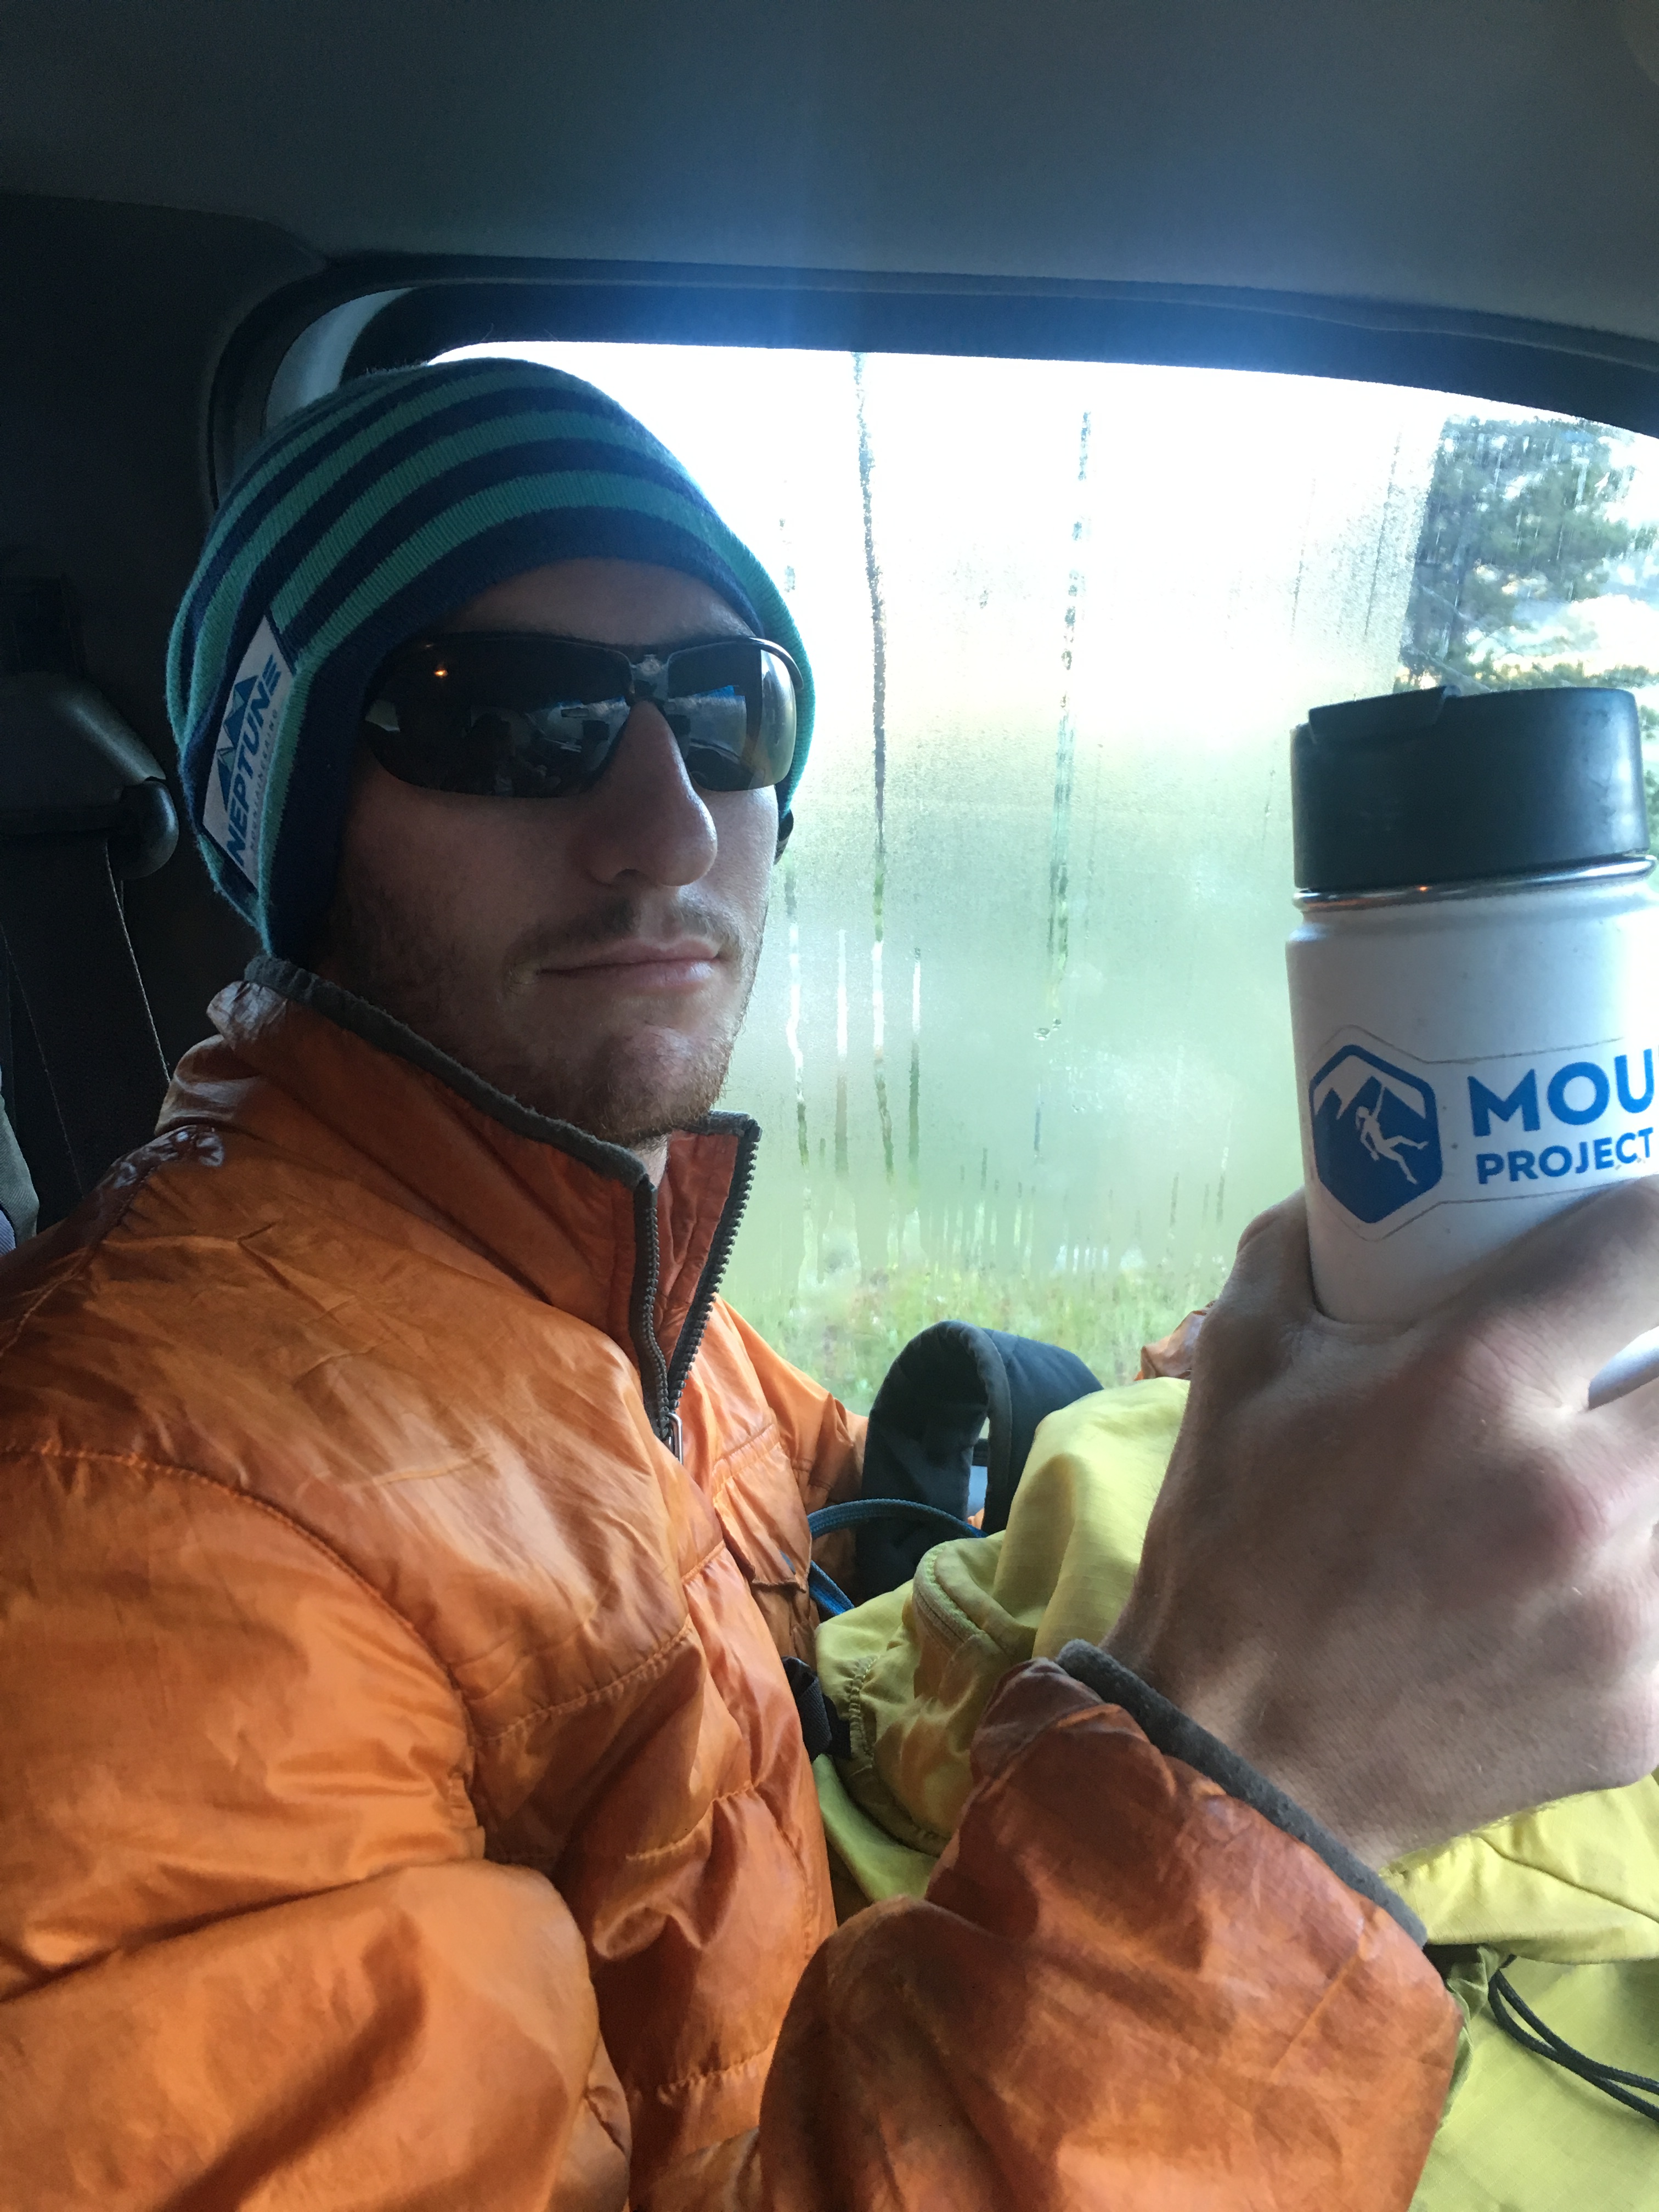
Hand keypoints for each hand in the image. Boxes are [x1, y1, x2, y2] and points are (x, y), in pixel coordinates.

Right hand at [1104, 1183, 1658, 1867]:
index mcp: (1473, 1386)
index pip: (1646, 1241)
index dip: (1648, 1211)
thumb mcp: (1243, 1360)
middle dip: (1658, 1344)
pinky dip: (1647, 1570)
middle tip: (1623, 1353)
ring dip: (1655, 1454)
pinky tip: (1600, 1566)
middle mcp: (1576, 1495)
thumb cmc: (1235, 1540)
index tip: (1628, 1228)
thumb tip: (1353, 1195)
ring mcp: (1630, 1614)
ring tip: (1613, 1454)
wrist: (1239, 1757)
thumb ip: (1299, 1252)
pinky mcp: (1652, 1708)